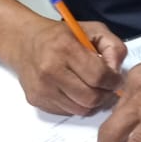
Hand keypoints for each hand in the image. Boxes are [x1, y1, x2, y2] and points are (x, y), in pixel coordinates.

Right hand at [10, 18, 125, 114]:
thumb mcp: (92, 30)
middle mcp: (50, 70)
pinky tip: (75, 90)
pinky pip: (67, 112)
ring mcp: (42, 88)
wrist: (23, 41)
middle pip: (91, 97)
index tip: (116, 79)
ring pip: (81, 109)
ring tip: (91, 88)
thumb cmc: (60, 35)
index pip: (98, 76)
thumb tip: (116, 71)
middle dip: (105, 94)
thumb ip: (113, 47)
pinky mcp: (36, 100)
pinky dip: (77, 105)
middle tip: (106, 87)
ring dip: (92, 102)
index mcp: (65, 48)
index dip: (113, 81)